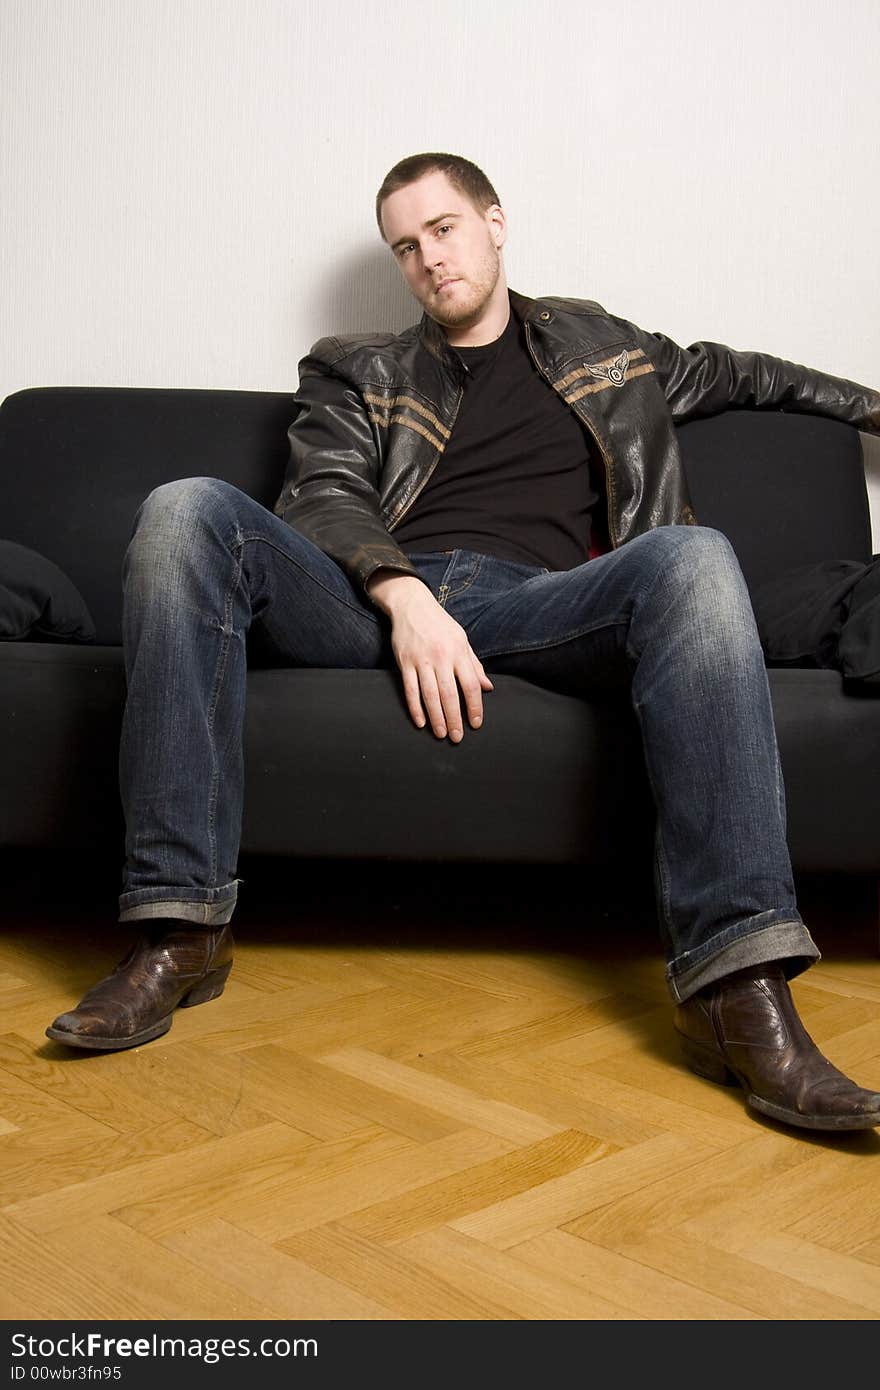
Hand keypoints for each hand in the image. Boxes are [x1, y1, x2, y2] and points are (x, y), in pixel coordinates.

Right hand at [367, 570, 492, 740]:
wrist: (412, 605)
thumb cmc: (441, 625)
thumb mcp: (462, 640)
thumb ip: (474, 665)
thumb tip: (488, 687)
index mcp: (459, 652)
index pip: (471, 685)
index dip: (475, 706)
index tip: (476, 723)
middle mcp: (441, 657)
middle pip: (450, 694)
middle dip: (455, 718)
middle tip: (457, 737)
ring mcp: (421, 660)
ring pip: (430, 695)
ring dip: (436, 717)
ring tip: (441, 734)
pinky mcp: (404, 663)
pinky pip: (410, 689)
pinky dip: (415, 708)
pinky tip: (420, 722)